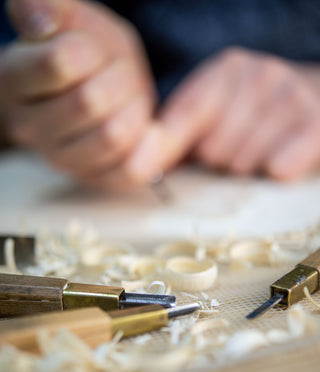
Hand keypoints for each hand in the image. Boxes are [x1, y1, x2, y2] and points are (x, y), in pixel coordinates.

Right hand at [0, 0, 155, 184]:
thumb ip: (51, 11)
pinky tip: (146, 130)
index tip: (90, 51)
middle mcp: (29, 128)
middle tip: (114, 75)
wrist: (100, 87)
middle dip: (117, 79)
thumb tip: (38, 20)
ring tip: (125, 101)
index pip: (59, 63)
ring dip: (134, 110)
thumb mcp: (71, 20)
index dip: (88, 51)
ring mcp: (61, 160)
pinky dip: (148, 148)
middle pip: (91, 102)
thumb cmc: (85, 53)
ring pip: (113, 136)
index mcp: (13, 80)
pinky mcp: (93, 179)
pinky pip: (130, 171)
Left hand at [123, 48, 319, 183]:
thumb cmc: (254, 115)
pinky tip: (276, 163)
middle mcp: (258, 75)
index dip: (163, 147)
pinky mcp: (314, 123)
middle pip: (212, 150)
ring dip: (245, 171)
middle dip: (216, 164)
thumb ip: (178, 137)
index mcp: (225, 72)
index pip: (186, 114)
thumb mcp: (216, 113)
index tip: (139, 171)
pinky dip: (274, 172)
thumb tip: (138, 164)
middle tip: (230, 155)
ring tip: (256, 155)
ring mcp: (289, 96)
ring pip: (242, 163)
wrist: (313, 99)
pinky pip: (278, 167)